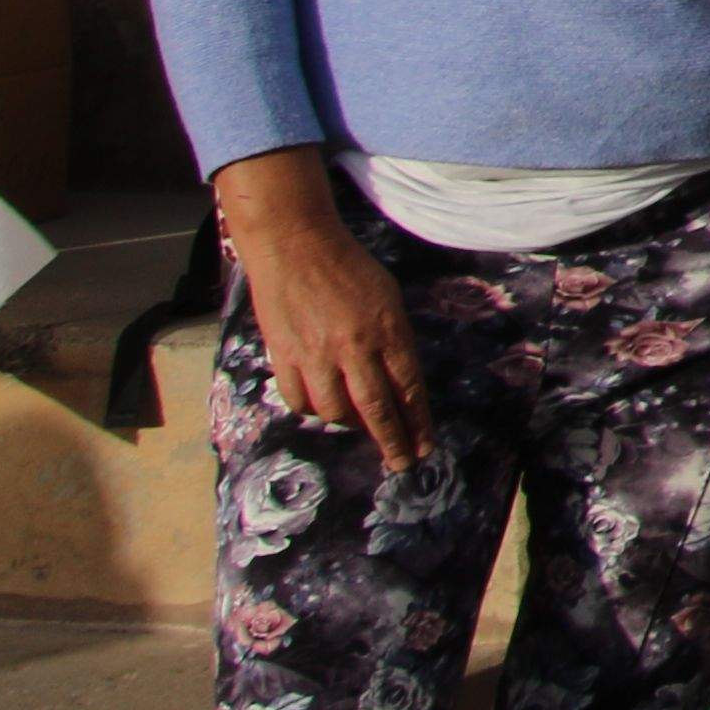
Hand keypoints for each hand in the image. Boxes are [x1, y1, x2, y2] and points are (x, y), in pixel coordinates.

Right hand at [217, 153, 427, 465]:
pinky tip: (321, 406)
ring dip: (350, 424)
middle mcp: (354, 347)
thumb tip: (396, 382)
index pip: (408, 387)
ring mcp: (317, 354)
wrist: (295, 246)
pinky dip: (312, 409)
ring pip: (335, 411)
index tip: (425, 447)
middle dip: (393, 441)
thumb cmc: (349, 267)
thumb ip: (393, 340)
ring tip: (359, 423)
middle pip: (377, 409)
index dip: (417, 422)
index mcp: (387, 329)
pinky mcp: (284, 356)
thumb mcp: (388, 297)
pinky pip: (300, 400)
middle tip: (403, 463)